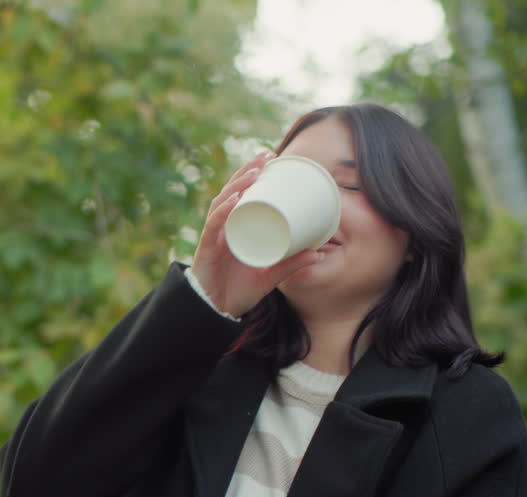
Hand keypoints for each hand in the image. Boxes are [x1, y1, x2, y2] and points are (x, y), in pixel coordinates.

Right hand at [191, 152, 324, 316]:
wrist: (216, 312)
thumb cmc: (239, 291)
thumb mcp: (270, 276)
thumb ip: (291, 264)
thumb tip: (318, 253)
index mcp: (236, 228)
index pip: (242, 193)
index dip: (253, 173)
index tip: (273, 157)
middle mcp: (223, 227)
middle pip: (232, 191)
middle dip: (248, 170)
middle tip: (267, 155)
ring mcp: (214, 236)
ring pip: (223, 202)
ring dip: (238, 184)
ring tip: (255, 171)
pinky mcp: (208, 248)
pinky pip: (215, 225)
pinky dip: (224, 211)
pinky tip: (236, 199)